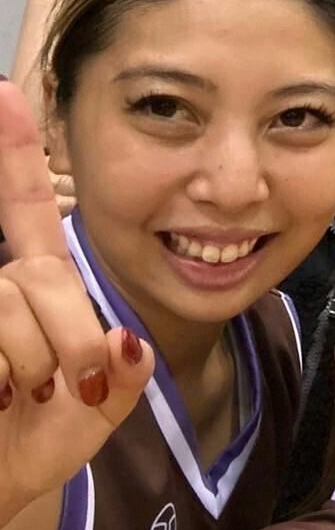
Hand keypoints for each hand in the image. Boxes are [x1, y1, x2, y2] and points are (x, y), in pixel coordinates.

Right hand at [0, 81, 154, 524]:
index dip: (14, 149)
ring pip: (12, 311)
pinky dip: (0, 385)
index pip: (27, 205)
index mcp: (38, 282)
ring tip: (17, 400)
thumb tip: (122, 343)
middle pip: (45, 280)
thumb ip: (126, 370)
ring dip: (31, 370)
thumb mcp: (104, 405)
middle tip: (61, 389)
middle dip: (69, 344)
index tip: (4, 89)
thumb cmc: (42, 441)